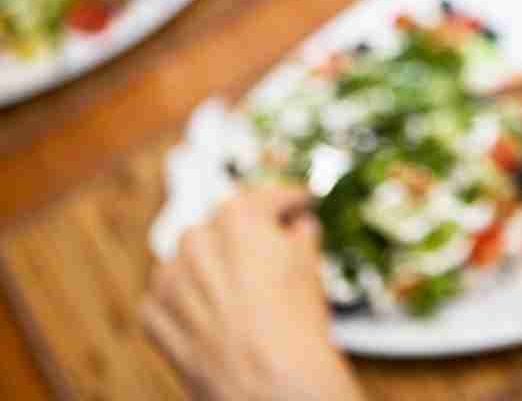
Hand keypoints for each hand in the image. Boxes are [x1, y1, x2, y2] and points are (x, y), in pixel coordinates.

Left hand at [141, 186, 365, 400]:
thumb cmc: (292, 328)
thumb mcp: (311, 267)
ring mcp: (168, 279)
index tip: (299, 205)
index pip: (268, 197)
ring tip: (243, 297)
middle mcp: (195, 240)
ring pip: (192, 262)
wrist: (269, 386)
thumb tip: (298, 232)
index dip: (290, 201)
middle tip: (274, 257)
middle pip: (224, 229)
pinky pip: (169, 299)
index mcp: (237, 217)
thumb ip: (301, 236)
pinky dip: (188, 304)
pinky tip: (216, 319)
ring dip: (212, 271)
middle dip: (246, 240)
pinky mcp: (153, 316)